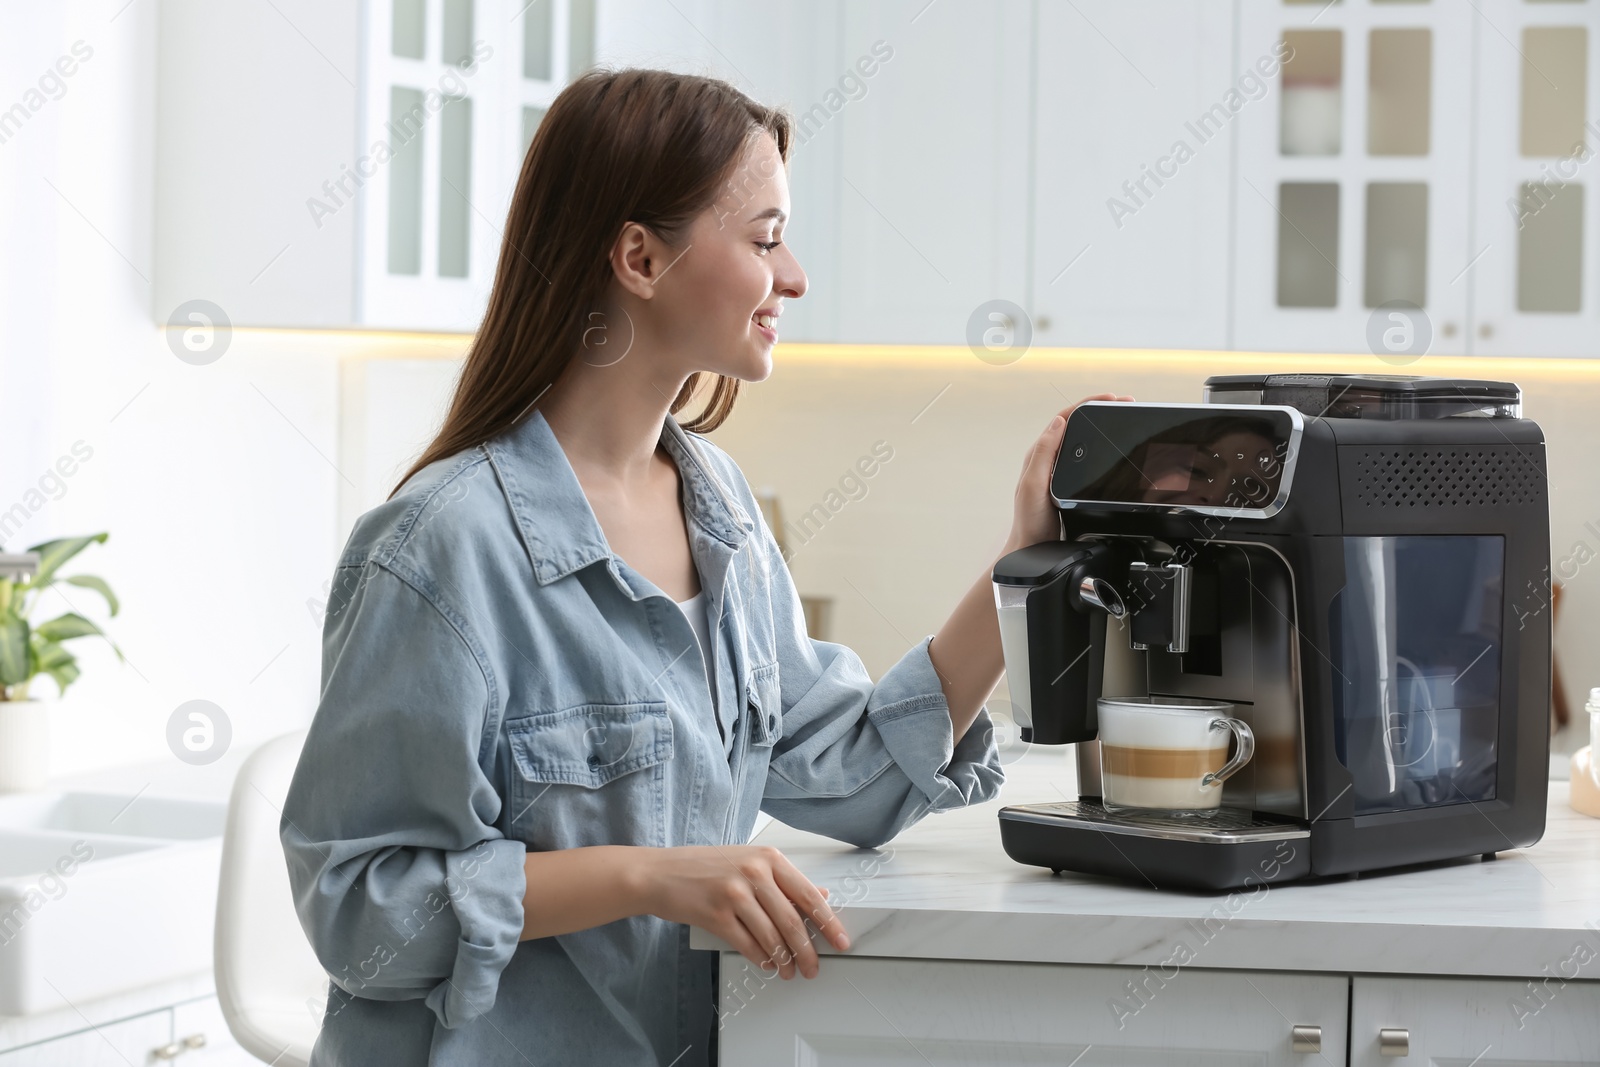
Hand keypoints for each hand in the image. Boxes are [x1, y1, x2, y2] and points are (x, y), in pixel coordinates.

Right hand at [637, 844, 848, 979]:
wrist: (660, 873)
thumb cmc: (703, 867)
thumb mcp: (748, 862)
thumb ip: (783, 880)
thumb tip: (820, 896)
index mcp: (767, 858)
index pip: (809, 894)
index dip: (828, 922)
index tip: (840, 940)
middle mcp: (754, 873)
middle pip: (792, 921)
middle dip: (807, 951)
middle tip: (813, 967)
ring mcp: (734, 893)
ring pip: (772, 937)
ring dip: (784, 960)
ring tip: (790, 971)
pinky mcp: (716, 915)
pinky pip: (748, 945)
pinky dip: (761, 959)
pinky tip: (767, 965)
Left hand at [1007, 393, 1132, 551]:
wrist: (1034, 548)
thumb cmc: (1030, 521)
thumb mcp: (1033, 485)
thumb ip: (1044, 454)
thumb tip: (1058, 423)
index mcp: (1040, 454)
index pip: (1064, 418)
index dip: (1087, 404)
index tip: (1110, 399)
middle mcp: (1049, 458)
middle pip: (1076, 424)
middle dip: (1100, 409)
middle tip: (1124, 403)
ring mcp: (1060, 470)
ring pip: (1083, 439)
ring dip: (1102, 425)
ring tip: (1123, 417)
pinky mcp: (1069, 483)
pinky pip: (1087, 457)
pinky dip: (1102, 446)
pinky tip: (1115, 448)